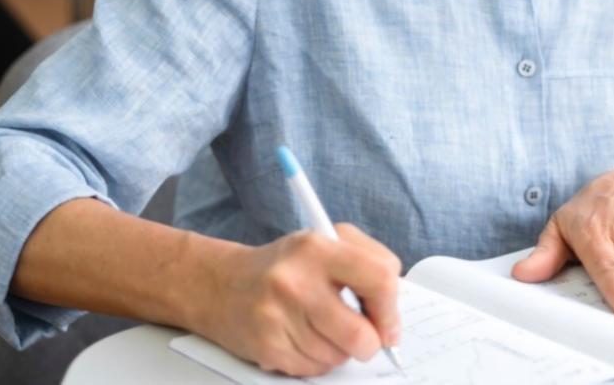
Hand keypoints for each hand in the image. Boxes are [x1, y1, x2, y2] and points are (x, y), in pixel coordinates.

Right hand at [196, 224, 401, 377]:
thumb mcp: (325, 244)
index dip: (391, 309)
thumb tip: (392, 317)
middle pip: (359, 334)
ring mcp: (277, 316)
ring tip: (319, 327)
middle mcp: (295, 281)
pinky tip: (301, 338)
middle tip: (362, 336)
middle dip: (369, 342)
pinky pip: (314, 368)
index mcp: (316, 247)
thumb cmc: (285, 266)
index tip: (389, 323)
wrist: (221, 285)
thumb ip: (368, 265)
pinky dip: (316, 360)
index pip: (379, 278)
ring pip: (338, 356)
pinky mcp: (267, 346)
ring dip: (339, 349)